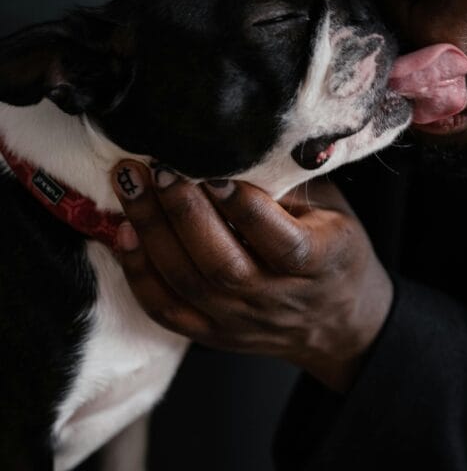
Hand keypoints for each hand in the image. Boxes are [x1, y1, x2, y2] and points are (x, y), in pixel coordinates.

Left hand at [110, 163, 392, 392]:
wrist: (339, 319)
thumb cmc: (334, 247)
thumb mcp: (332, 208)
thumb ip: (289, 182)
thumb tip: (234, 136)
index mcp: (321, 264)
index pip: (283, 243)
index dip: (245, 207)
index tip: (214, 169)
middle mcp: (278, 299)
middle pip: (223, 265)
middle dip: (184, 212)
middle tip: (158, 167)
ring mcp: (242, 322)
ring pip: (188, 284)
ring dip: (152, 232)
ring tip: (130, 185)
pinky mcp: (213, 334)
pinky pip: (166, 310)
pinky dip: (139, 272)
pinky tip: (124, 232)